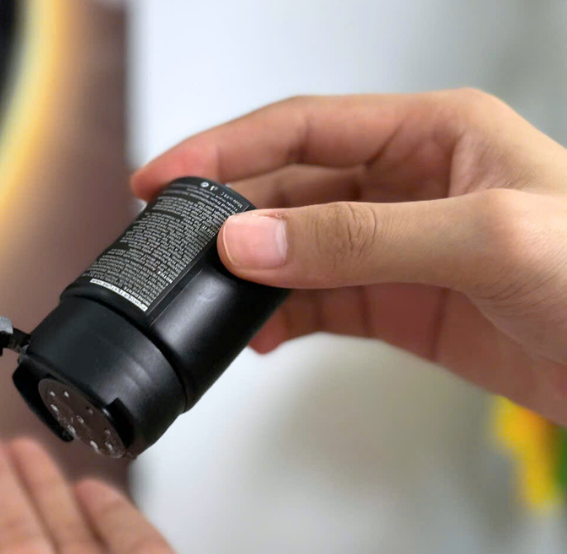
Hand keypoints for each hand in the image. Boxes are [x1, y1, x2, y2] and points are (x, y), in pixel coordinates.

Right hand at [133, 90, 566, 425]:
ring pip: (297, 252)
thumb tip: (253, 242)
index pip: (303, 127)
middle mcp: (406, 185)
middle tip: (174, 247)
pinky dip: (281, 319)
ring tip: (208, 299)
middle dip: (230, 218)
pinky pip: (319, 304)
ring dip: (251, 276)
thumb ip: (358, 238)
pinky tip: (257, 333)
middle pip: (290, 190)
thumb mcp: (481, 239)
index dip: (226, 149)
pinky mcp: (397, 306)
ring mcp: (396, 249)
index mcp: (432, 135)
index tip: (165, 176)